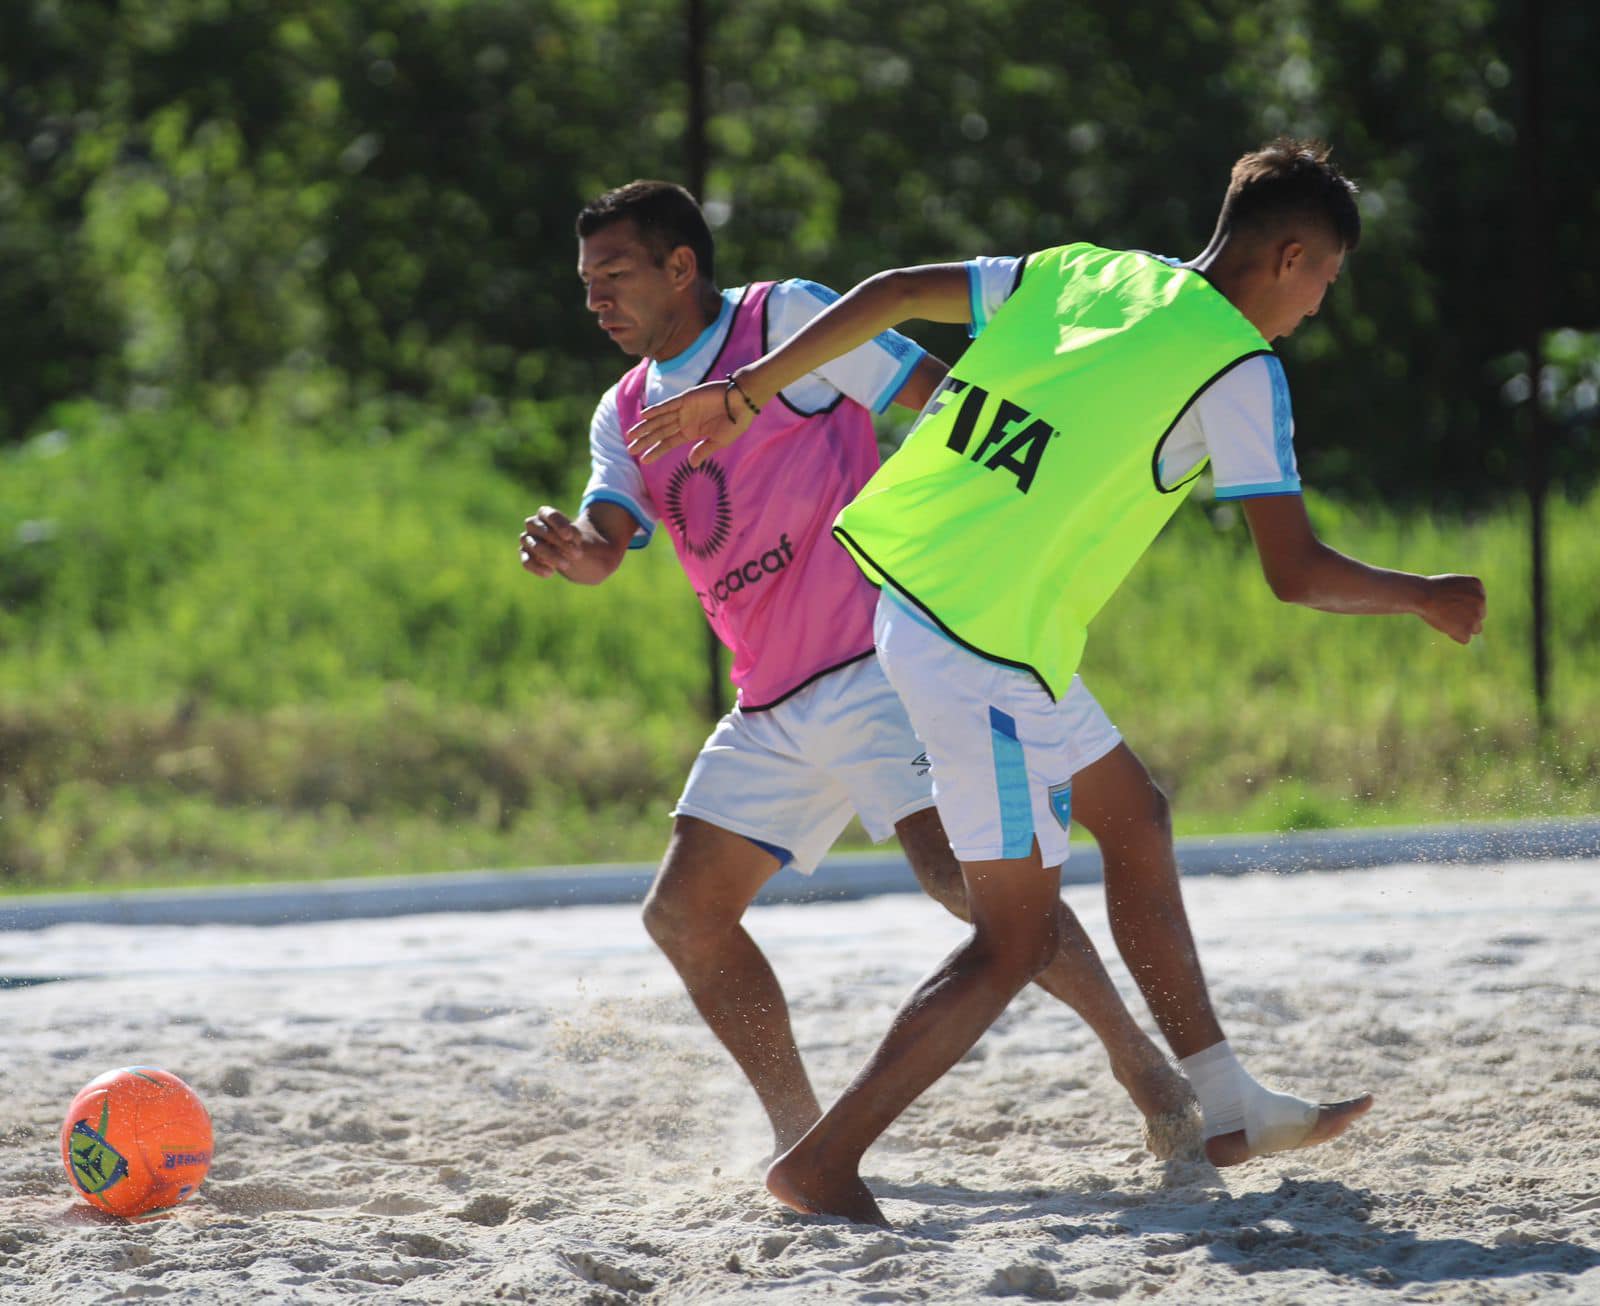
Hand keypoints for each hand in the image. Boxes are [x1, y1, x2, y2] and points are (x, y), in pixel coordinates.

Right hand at [519, 507, 581, 577]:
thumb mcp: (577, 535)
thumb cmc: (571, 539)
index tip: (569, 536)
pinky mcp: (525, 554)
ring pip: (535, 546)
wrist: (566, 551)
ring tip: (567, 565)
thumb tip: (570, 538)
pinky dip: (537, 567)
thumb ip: (574, 535)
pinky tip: (550, 572)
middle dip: (559, 542)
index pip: (550, 515)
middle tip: (577, 554)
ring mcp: (527, 539)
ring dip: (552, 556)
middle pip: (541, 530)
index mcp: (545, 513)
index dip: (559, 525)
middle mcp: (533, 524)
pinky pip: (526, 561)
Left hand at [625, 377, 754, 465]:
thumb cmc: (736, 422)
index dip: (655, 451)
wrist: (744, 401)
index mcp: (692, 434)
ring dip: (646, 426)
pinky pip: (668, 405)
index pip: (668, 444)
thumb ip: (703, 450)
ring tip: (631, 434)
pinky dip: (656, 410)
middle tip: (629, 449)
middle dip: (645, 440)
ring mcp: (684, 409)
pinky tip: (644, 415)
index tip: (643, 460)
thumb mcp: (719, 441)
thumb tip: (691, 464)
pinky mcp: (686, 398)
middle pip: (660, 432)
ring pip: (660, 420)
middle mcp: (685, 422)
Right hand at [1418, 573, 1485, 643]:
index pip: (1478, 602)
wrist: (1423, 594)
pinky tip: (1444, 626)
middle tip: (1446, 614)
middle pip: (1479, 615)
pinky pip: (1465, 639)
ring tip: (1446, 621)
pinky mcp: (1467, 628)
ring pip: (1476, 628)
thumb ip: (1462, 593)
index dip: (1463, 605)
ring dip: (1463, 627)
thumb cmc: (1430, 589)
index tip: (1449, 603)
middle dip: (1466, 617)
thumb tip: (1465, 608)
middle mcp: (1481, 600)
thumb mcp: (1451, 584)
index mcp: (1477, 586)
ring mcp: (1476, 615)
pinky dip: (1455, 636)